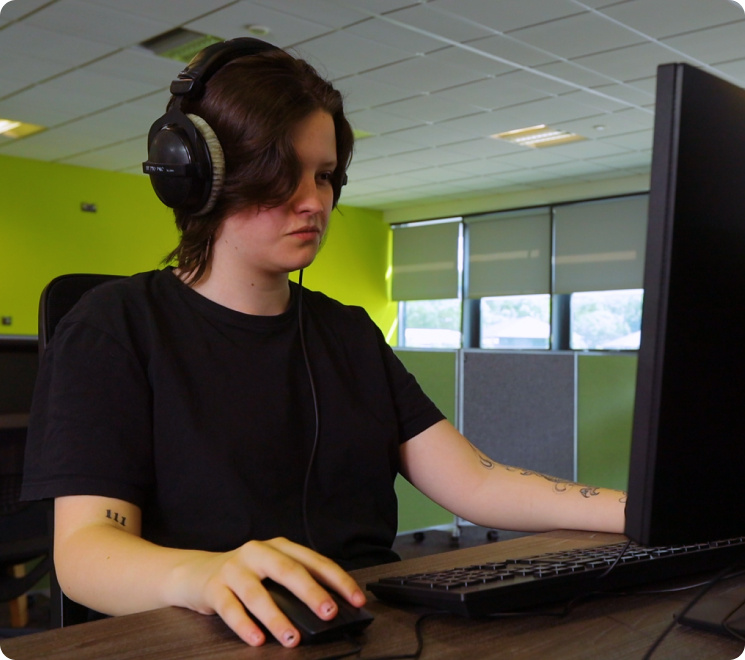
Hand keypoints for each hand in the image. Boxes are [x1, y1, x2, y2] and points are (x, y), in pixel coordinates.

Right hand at [171, 536, 366, 646]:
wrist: (195, 573)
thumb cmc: (243, 575)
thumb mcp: (271, 572)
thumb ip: (295, 585)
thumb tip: (328, 610)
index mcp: (279, 547)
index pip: (314, 561)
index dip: (337, 580)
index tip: (356, 599)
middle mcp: (258, 553)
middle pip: (288, 571)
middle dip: (312, 593)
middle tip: (328, 613)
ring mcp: (234, 569)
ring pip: (258, 593)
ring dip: (277, 617)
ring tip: (292, 637)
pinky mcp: (214, 587)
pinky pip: (230, 608)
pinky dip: (245, 625)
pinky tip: (257, 639)